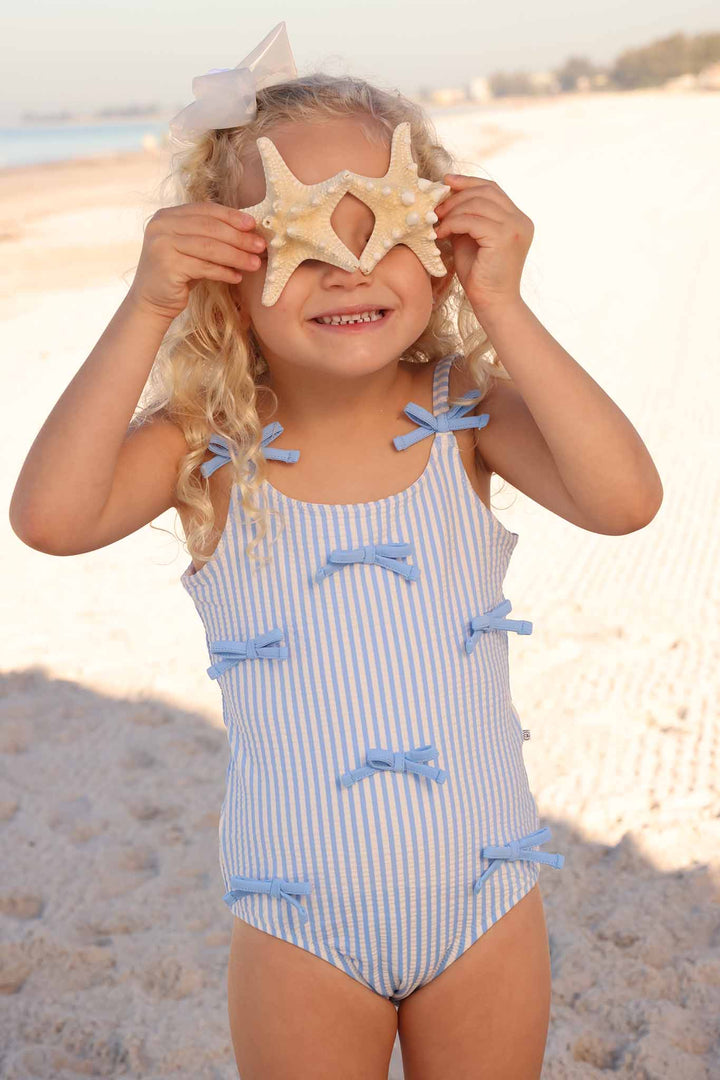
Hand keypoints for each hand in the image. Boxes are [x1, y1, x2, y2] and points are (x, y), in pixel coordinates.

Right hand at [128, 200, 266, 320]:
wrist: (152, 301)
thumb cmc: (179, 273)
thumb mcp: (192, 248)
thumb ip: (210, 234)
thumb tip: (249, 228)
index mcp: (168, 215)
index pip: (205, 210)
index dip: (231, 216)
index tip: (253, 224)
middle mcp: (162, 225)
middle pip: (210, 228)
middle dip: (239, 237)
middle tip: (260, 246)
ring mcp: (162, 245)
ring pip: (209, 247)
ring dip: (236, 256)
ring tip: (255, 263)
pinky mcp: (167, 266)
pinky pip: (204, 267)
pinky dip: (223, 272)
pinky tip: (237, 277)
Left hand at [433, 174, 533, 315]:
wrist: (493, 304)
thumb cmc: (480, 276)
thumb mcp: (472, 239)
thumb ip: (466, 219)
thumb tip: (446, 199)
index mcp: (517, 219)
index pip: (492, 189)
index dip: (468, 182)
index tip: (446, 181)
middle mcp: (521, 220)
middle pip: (485, 192)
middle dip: (457, 196)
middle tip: (435, 207)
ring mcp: (515, 227)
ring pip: (477, 204)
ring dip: (452, 211)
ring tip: (436, 221)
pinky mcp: (504, 237)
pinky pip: (472, 220)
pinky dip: (453, 223)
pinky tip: (441, 233)